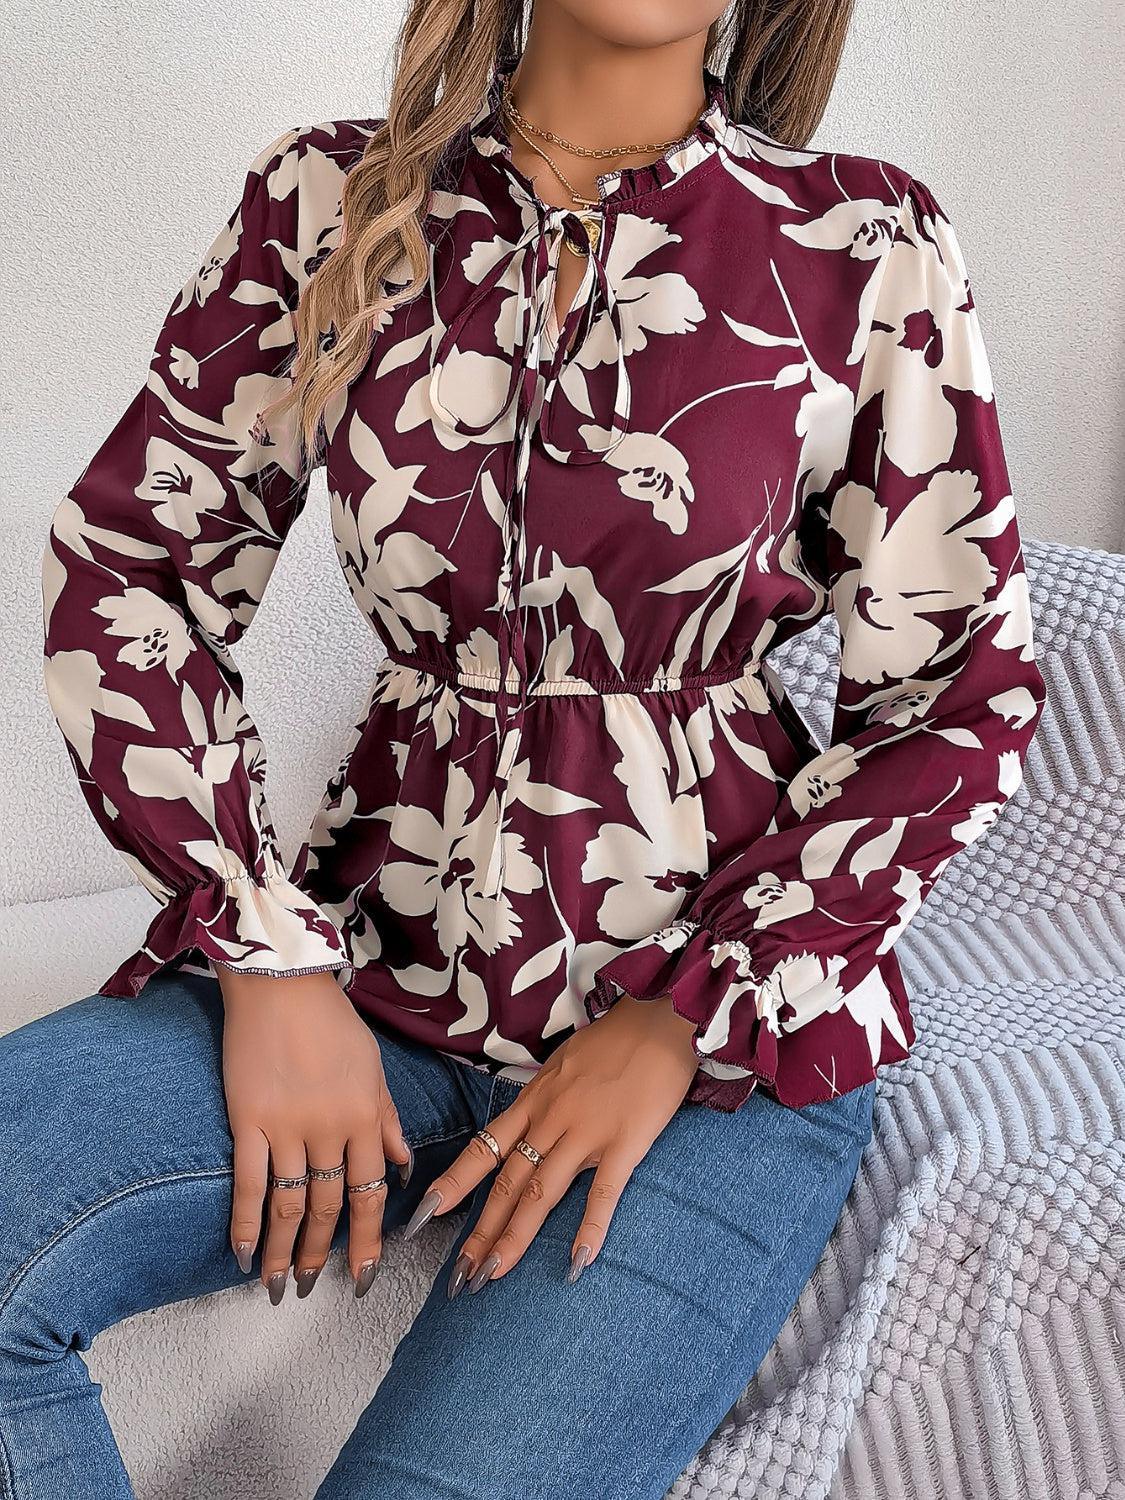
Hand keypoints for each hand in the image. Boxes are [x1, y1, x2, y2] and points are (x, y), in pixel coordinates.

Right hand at [218, 967, 411, 1303]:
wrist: (282, 983)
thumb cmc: (331, 1020)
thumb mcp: (373, 1067)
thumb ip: (387, 1120)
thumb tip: (402, 1166)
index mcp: (366, 1116)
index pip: (371, 1192)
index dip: (368, 1240)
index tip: (364, 1276)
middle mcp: (331, 1128)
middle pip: (329, 1206)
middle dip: (320, 1255)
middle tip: (311, 1290)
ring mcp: (288, 1126)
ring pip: (289, 1203)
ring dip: (283, 1251)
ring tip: (277, 1286)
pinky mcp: (248, 1118)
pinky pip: (248, 1181)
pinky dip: (245, 1222)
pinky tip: (243, 1253)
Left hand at [403, 994, 698, 1293]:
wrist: (660, 1017)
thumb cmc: (615, 1040)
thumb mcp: (563, 1064)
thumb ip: (544, 1099)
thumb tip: (526, 1127)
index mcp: (534, 1100)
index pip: (483, 1149)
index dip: (453, 1185)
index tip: (423, 1215)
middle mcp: (551, 1120)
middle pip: (507, 1183)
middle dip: (479, 1232)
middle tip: (459, 1276)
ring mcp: (587, 1133)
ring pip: (541, 1193)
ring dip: (514, 1238)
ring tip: (492, 1276)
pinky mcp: (625, 1143)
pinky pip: (603, 1193)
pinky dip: (590, 1229)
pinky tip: (578, 1262)